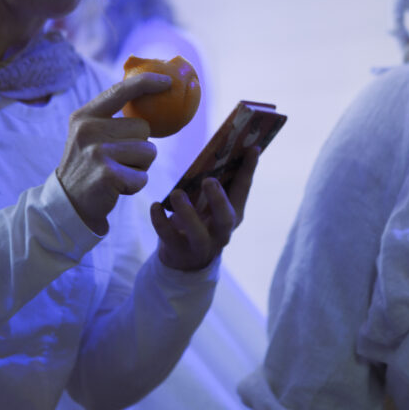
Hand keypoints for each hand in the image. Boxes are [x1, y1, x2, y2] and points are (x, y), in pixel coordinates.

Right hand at [57, 72, 171, 234]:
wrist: (68, 203)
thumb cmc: (89, 165)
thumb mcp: (89, 135)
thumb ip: (111, 118)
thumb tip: (151, 96)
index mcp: (84, 116)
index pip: (120, 91)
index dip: (146, 82)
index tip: (167, 81)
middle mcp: (88, 130)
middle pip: (143, 128)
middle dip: (140, 146)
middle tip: (118, 160)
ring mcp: (97, 152)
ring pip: (148, 151)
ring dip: (140, 167)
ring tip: (118, 172)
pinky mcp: (107, 174)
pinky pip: (143, 176)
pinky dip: (135, 184)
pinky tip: (117, 187)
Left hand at [150, 147, 259, 270]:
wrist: (184, 261)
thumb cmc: (199, 221)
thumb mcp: (210, 206)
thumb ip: (214, 185)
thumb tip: (215, 151)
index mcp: (233, 215)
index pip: (243, 190)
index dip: (249, 169)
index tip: (253, 148)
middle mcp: (221, 233)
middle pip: (225, 218)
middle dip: (219, 199)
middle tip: (209, 180)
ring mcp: (200, 246)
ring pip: (198, 233)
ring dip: (187, 212)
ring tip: (176, 193)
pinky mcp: (178, 251)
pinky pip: (168, 237)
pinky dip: (161, 221)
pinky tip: (155, 206)